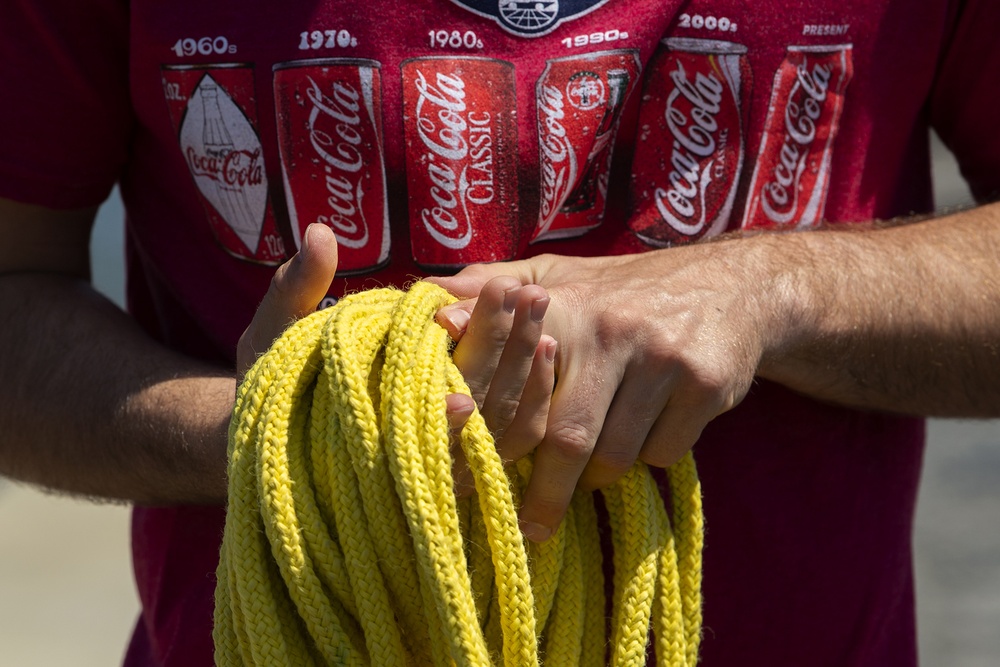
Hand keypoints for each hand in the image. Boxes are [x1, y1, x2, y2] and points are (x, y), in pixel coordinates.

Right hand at [236, 224, 555, 498]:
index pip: (427, 405)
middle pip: (478, 405)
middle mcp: (413, 455)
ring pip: (503, 422)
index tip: (485, 308)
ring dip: (524, 360)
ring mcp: (446, 463)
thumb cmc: (277, 384)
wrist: (286, 444)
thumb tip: (321, 234)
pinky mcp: (469, 461)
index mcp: (371, 426)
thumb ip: (296, 290)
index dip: (461, 361)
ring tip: (536, 300)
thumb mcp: (272, 335)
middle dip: (501, 341)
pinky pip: (516, 437)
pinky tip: (546, 343)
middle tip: (519, 287)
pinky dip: (533, 393)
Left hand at [432, 241, 777, 540]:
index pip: (512, 381)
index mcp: (563, 304)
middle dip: (545, 492)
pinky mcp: (706, 384)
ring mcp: (661, 358)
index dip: (487, 434)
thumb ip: (493, 289)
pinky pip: (663, 454)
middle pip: (564, 436)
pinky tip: (647, 434)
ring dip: (597, 476)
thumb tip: (427, 307)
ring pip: (614, 455)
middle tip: (529, 527)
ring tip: (590, 470)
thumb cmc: (623, 290)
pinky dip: (649, 459)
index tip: (468, 483)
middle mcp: (610, 330)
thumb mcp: (558, 276)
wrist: (734, 285)